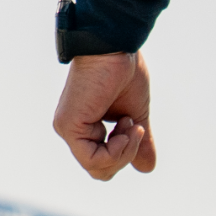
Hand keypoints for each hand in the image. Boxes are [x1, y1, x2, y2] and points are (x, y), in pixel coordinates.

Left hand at [53, 52, 156, 179]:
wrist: (115, 46)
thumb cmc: (123, 71)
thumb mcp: (135, 114)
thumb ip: (138, 142)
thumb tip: (146, 169)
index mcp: (86, 127)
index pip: (104, 162)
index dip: (126, 153)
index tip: (136, 126)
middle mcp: (74, 131)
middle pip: (101, 170)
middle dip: (126, 155)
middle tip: (135, 127)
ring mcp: (68, 130)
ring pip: (98, 168)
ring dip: (124, 150)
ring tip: (130, 122)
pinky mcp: (69, 127)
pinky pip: (94, 160)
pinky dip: (116, 151)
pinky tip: (124, 128)